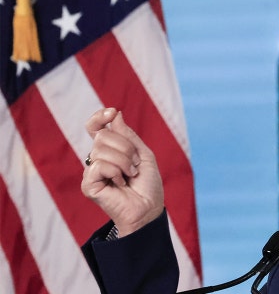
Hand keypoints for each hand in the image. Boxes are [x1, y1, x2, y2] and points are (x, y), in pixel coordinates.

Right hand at [81, 108, 163, 236]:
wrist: (149, 208)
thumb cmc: (147, 184)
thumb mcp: (143, 154)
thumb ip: (128, 135)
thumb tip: (115, 114)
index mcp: (110, 150)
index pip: (95, 127)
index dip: (99, 117)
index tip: (111, 112)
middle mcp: (97, 159)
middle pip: (103, 136)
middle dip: (125, 147)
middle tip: (135, 164)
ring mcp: (91, 171)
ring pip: (102, 149)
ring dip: (124, 161)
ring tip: (130, 175)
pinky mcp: (88, 184)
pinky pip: (99, 165)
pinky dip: (115, 171)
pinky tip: (120, 183)